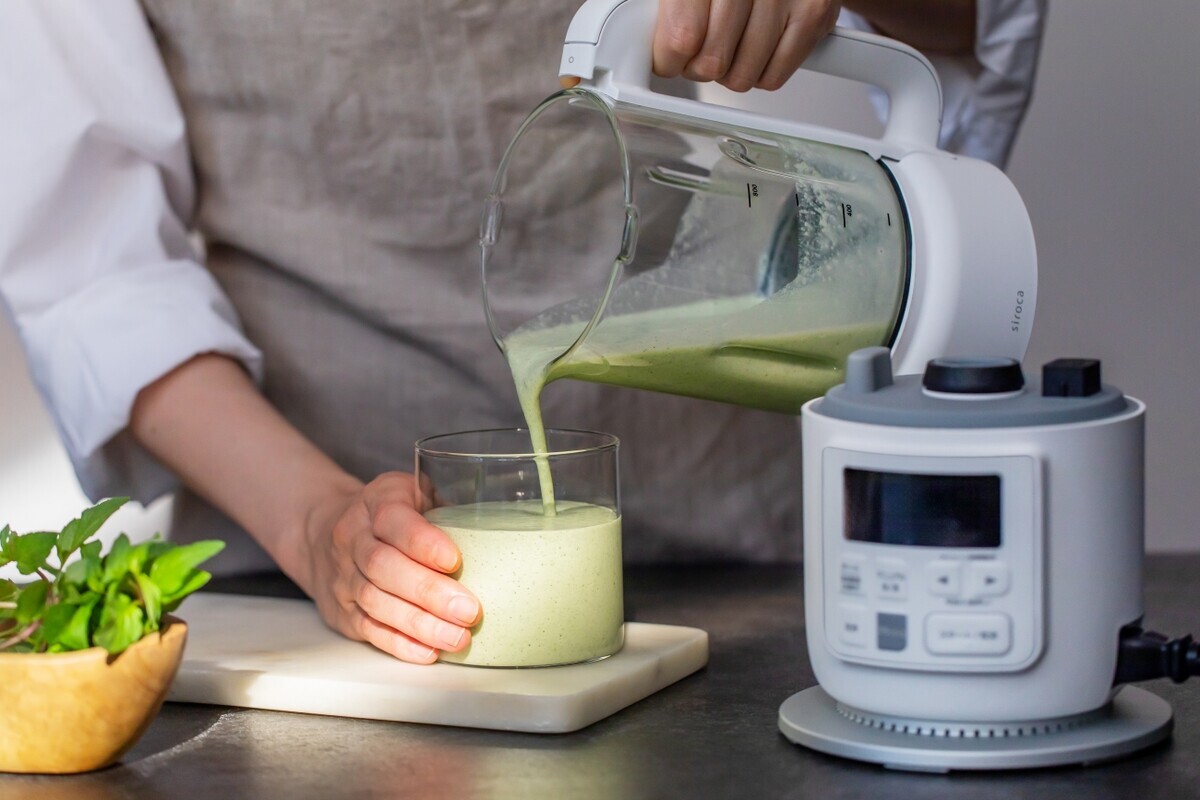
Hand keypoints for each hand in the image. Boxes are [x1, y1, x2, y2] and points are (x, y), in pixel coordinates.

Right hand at [301, 472, 481, 663]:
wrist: (322, 531)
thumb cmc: (389, 513)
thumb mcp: (415, 493)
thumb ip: (448, 508)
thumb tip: (499, 533)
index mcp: (376, 502)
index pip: (393, 519)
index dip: (423, 543)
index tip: (454, 561)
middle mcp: (353, 538)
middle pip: (383, 566)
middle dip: (429, 592)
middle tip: (468, 611)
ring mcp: (344, 576)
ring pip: (376, 602)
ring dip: (419, 624)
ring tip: (457, 637)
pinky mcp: (342, 611)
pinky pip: (369, 629)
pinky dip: (400, 644)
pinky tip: (429, 651)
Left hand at [652, 0, 840, 91]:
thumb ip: (672, 13)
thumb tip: (654, 51)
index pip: (681, 37)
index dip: (668, 59)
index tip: (669, 60)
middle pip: (711, 61)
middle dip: (701, 67)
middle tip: (703, 52)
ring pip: (741, 76)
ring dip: (732, 71)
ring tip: (734, 44)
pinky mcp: (813, 14)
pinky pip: (773, 76)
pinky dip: (761, 73)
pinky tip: (758, 47)